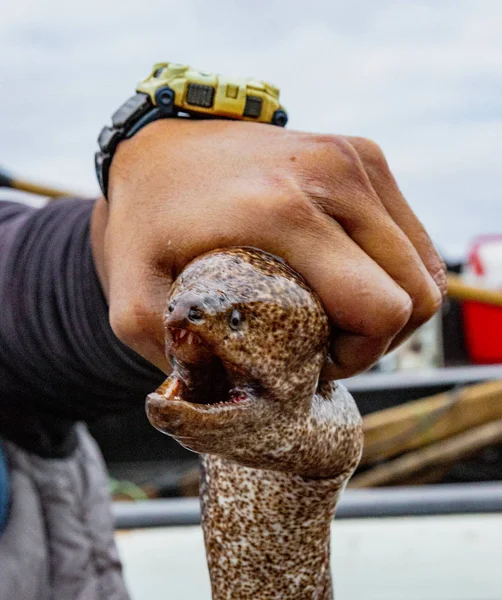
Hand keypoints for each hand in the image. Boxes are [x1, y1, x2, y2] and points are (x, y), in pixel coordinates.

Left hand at [91, 119, 445, 377]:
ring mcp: (355, 159)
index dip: (358, 354)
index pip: (380, 308)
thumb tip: (216, 399)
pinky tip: (348, 277)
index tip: (313, 357)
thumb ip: (169, 356)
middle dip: (378, 337)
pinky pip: (411, 236)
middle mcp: (332, 177)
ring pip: (423, 267)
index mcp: (281, 213)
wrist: (162, 141)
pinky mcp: (364, 154)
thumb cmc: (149, 218)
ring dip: (391, 305)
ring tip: (337, 312)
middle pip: (416, 293)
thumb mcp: (133, 296)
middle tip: (325, 341)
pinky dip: (392, 271)